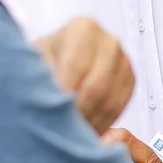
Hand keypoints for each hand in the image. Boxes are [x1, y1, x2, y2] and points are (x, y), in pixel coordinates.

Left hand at [34, 18, 133, 134]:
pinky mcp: (130, 80)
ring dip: (88, 122)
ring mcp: (123, 61)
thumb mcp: (32, 61)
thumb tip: (51, 101)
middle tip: (60, 130)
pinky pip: (118, 108)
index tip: (50, 114)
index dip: (63, 95)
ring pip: (109, 102)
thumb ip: (40, 77)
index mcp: (84, 28)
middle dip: (76, 113)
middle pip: (96, 87)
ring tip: (69, 134)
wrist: (57, 58)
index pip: (76, 66)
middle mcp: (109, 42)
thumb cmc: (42, 59)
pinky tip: (83, 130)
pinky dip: (100, 124)